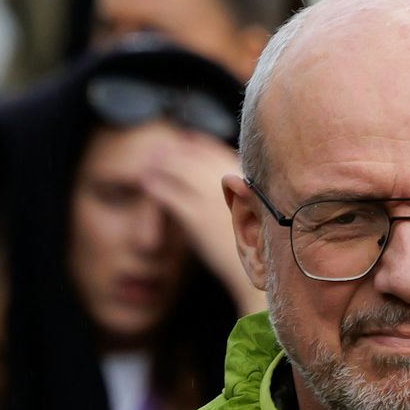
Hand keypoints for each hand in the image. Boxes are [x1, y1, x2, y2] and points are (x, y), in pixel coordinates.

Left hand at [145, 128, 263, 311]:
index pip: (219, 151)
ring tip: (149, 161)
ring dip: (163, 164)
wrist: (262, 271)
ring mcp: (213, 199)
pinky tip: (147, 183)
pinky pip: (170, 195)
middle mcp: (231, 182)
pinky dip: (157, 186)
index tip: (186, 138)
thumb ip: (245, 193)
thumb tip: (232, 184)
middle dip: (177, 150)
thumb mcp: (259, 211)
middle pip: (197, 157)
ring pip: (180, 171)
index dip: (200, 143)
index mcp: (247, 178)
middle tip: (160, 147)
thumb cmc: (262, 248)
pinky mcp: (197, 217)